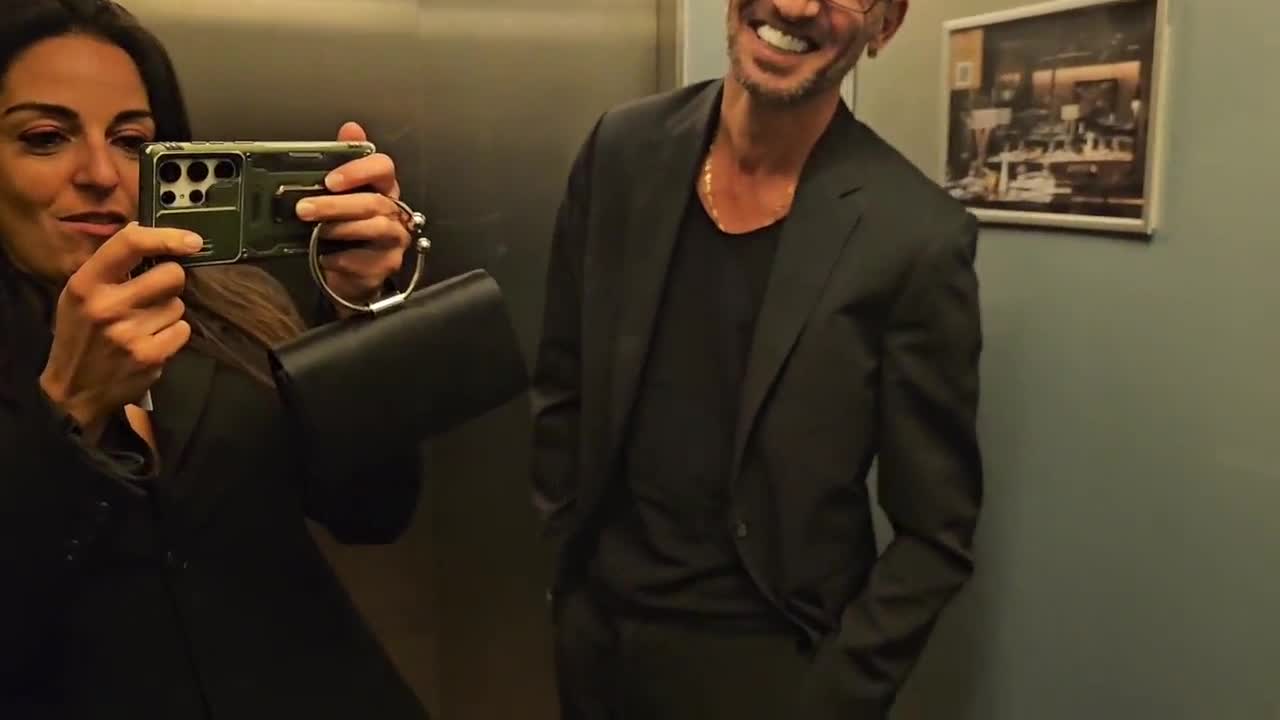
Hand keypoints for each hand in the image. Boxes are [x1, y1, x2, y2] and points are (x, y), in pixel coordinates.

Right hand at [39, 224, 202, 442]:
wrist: (74, 389)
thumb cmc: (81, 334)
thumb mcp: (80, 294)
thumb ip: (110, 264)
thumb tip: (142, 228)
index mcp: (86, 283)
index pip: (130, 244)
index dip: (167, 237)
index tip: (192, 241)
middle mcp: (107, 305)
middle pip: (171, 275)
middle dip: (171, 282)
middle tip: (155, 294)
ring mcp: (129, 333)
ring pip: (179, 305)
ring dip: (169, 313)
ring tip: (144, 324)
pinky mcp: (150, 356)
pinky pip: (183, 330)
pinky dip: (173, 335)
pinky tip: (152, 341)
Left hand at [295, 122, 410, 314]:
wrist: (350, 272)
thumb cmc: (346, 228)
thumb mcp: (341, 192)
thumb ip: (344, 160)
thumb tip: (351, 128)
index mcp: (384, 188)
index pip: (384, 168)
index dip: (358, 170)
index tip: (330, 180)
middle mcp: (395, 212)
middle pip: (374, 201)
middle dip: (336, 204)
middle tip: (305, 208)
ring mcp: (394, 241)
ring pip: (374, 228)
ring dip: (340, 228)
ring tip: (314, 231)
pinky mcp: (386, 266)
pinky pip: (364, 260)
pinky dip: (340, 257)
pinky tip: (324, 256)